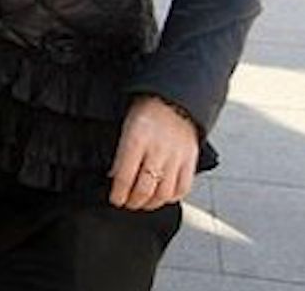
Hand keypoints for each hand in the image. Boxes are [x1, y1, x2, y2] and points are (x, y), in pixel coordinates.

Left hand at [109, 95, 199, 210]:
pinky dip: (172, 197)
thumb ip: (120, 154)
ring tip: (143, 204)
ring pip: (164, 192)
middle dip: (133, 201)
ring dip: (151, 203)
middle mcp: (157, 150)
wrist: (173, 101)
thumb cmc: (145, 113)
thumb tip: (114, 178)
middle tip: (127, 204)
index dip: (118, 193)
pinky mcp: (190, 160)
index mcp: (136, 140)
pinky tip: (163, 197)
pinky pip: (183, 187)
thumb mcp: (125, 128)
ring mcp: (176, 157)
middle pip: (144, 188)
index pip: (124, 176)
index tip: (115, 199)